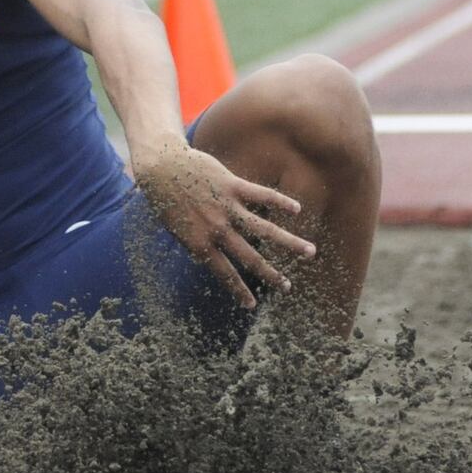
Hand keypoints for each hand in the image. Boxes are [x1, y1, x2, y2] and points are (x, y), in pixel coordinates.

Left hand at [132, 141, 315, 308]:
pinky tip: (297, 209)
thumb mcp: (176, 229)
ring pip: (264, 230)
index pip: (224, 273)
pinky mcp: (233, 186)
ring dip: (289, 242)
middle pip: (249, 258)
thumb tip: (210, 256)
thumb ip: (197, 242)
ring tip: (310, 252)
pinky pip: (262, 195)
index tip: (251, 305)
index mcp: (199, 243)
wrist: (161, 167)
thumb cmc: (166, 199)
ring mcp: (226, 207)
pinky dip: (280, 202)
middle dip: (270, 275)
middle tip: (287, 287)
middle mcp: (216, 229)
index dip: (238, 290)